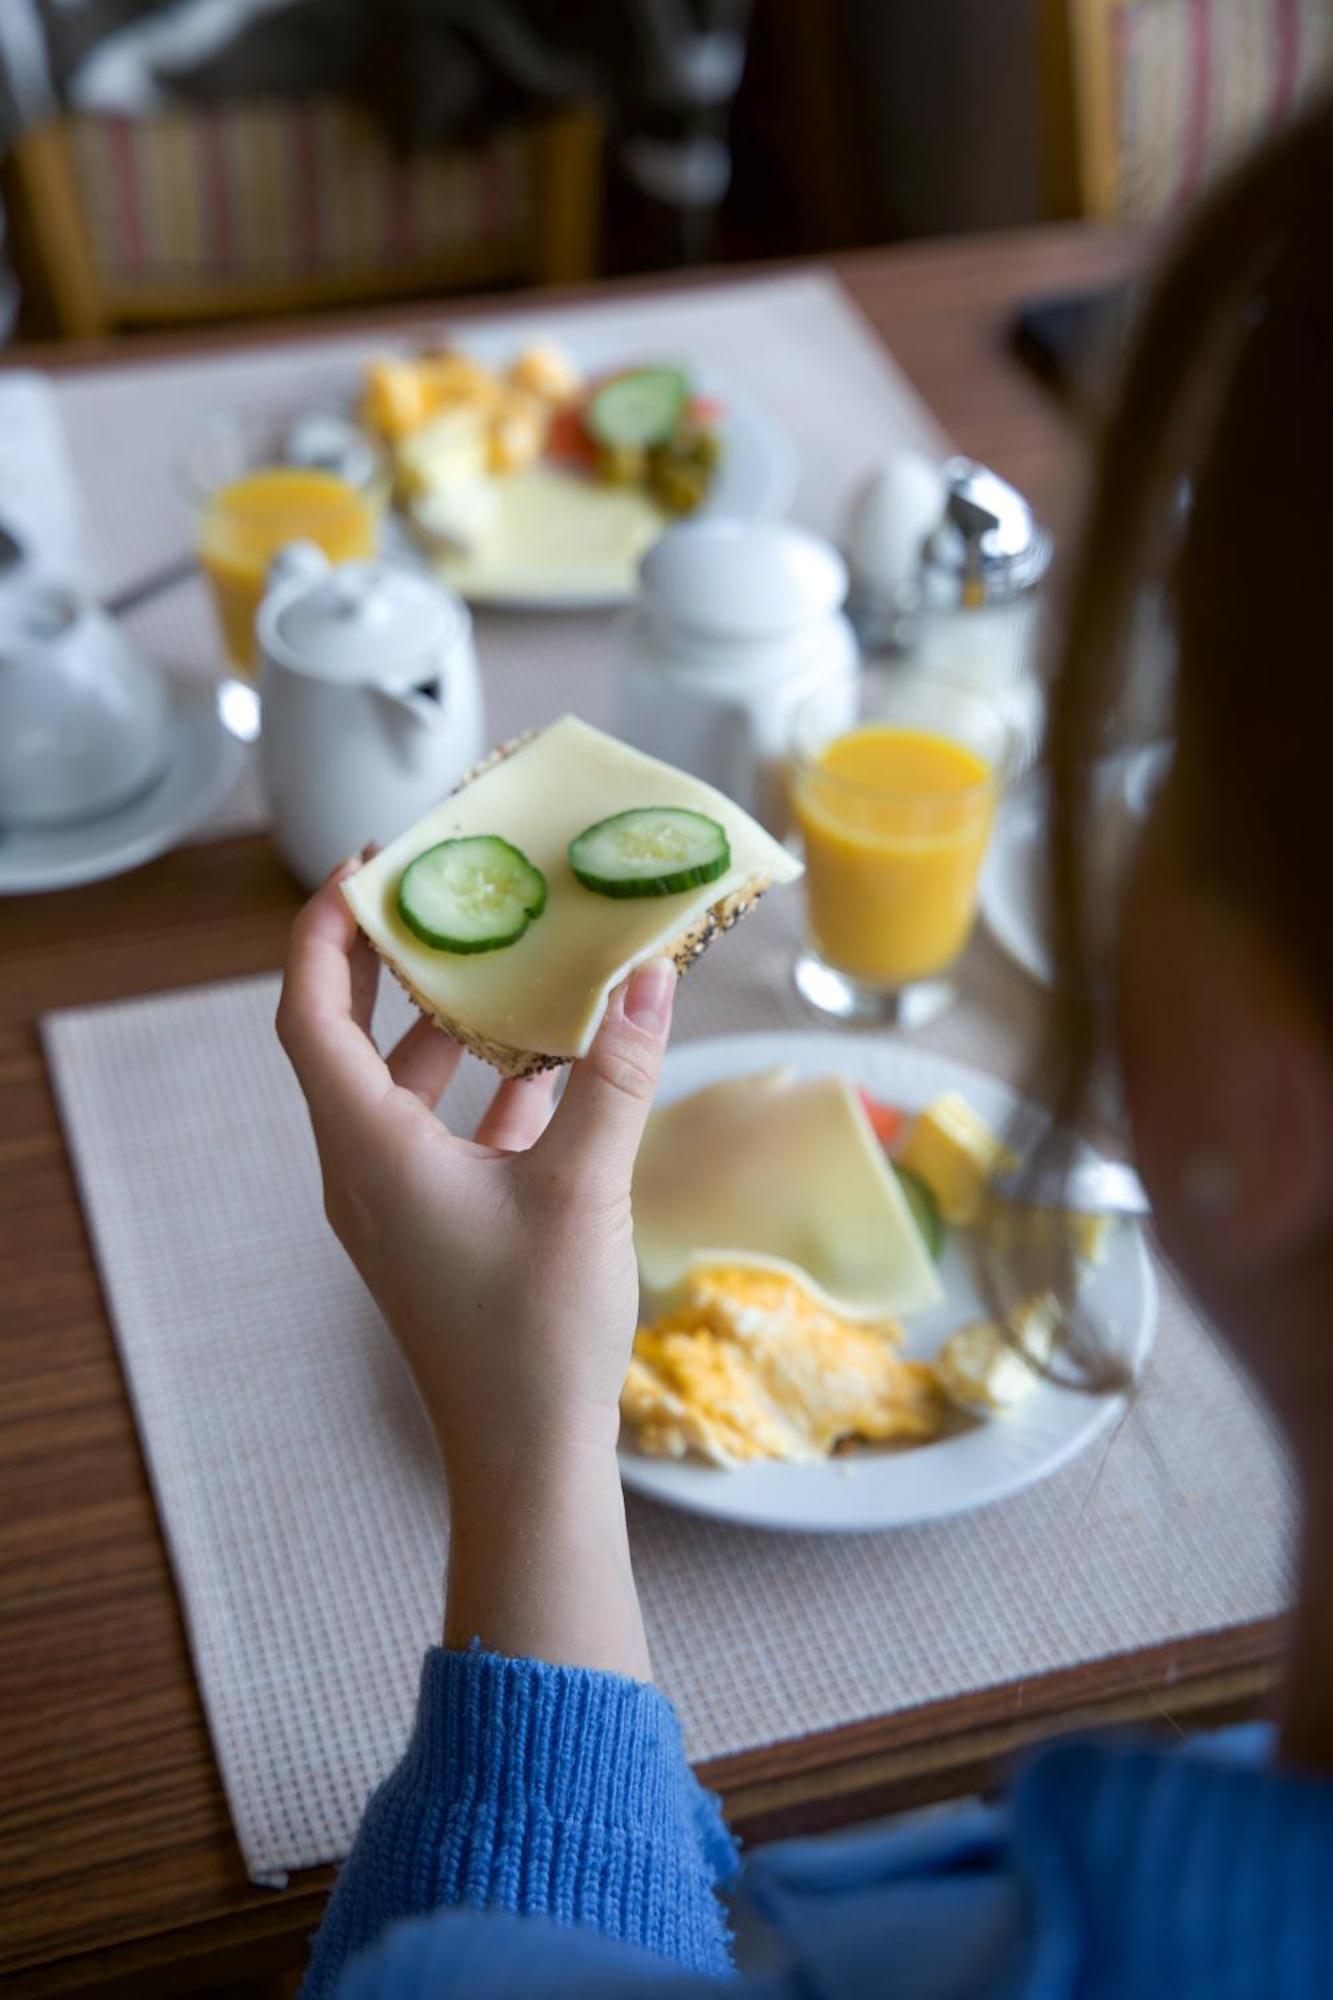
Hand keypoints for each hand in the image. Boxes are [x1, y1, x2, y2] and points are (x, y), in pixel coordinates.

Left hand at [276, 859, 675, 1675]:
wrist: (525, 1459)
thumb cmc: (537, 1332)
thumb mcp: (585, 1187)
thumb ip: (616, 1076)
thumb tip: (653, 976)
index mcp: (368, 1149)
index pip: (308, 1013)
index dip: (324, 931)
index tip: (368, 865)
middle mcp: (362, 1170)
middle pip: (346, 1039)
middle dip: (387, 963)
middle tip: (441, 893)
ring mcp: (395, 1205)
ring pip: (399, 1089)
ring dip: (445, 1027)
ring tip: (508, 964)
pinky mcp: (432, 1234)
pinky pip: (440, 1136)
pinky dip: (481, 1091)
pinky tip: (553, 1066)